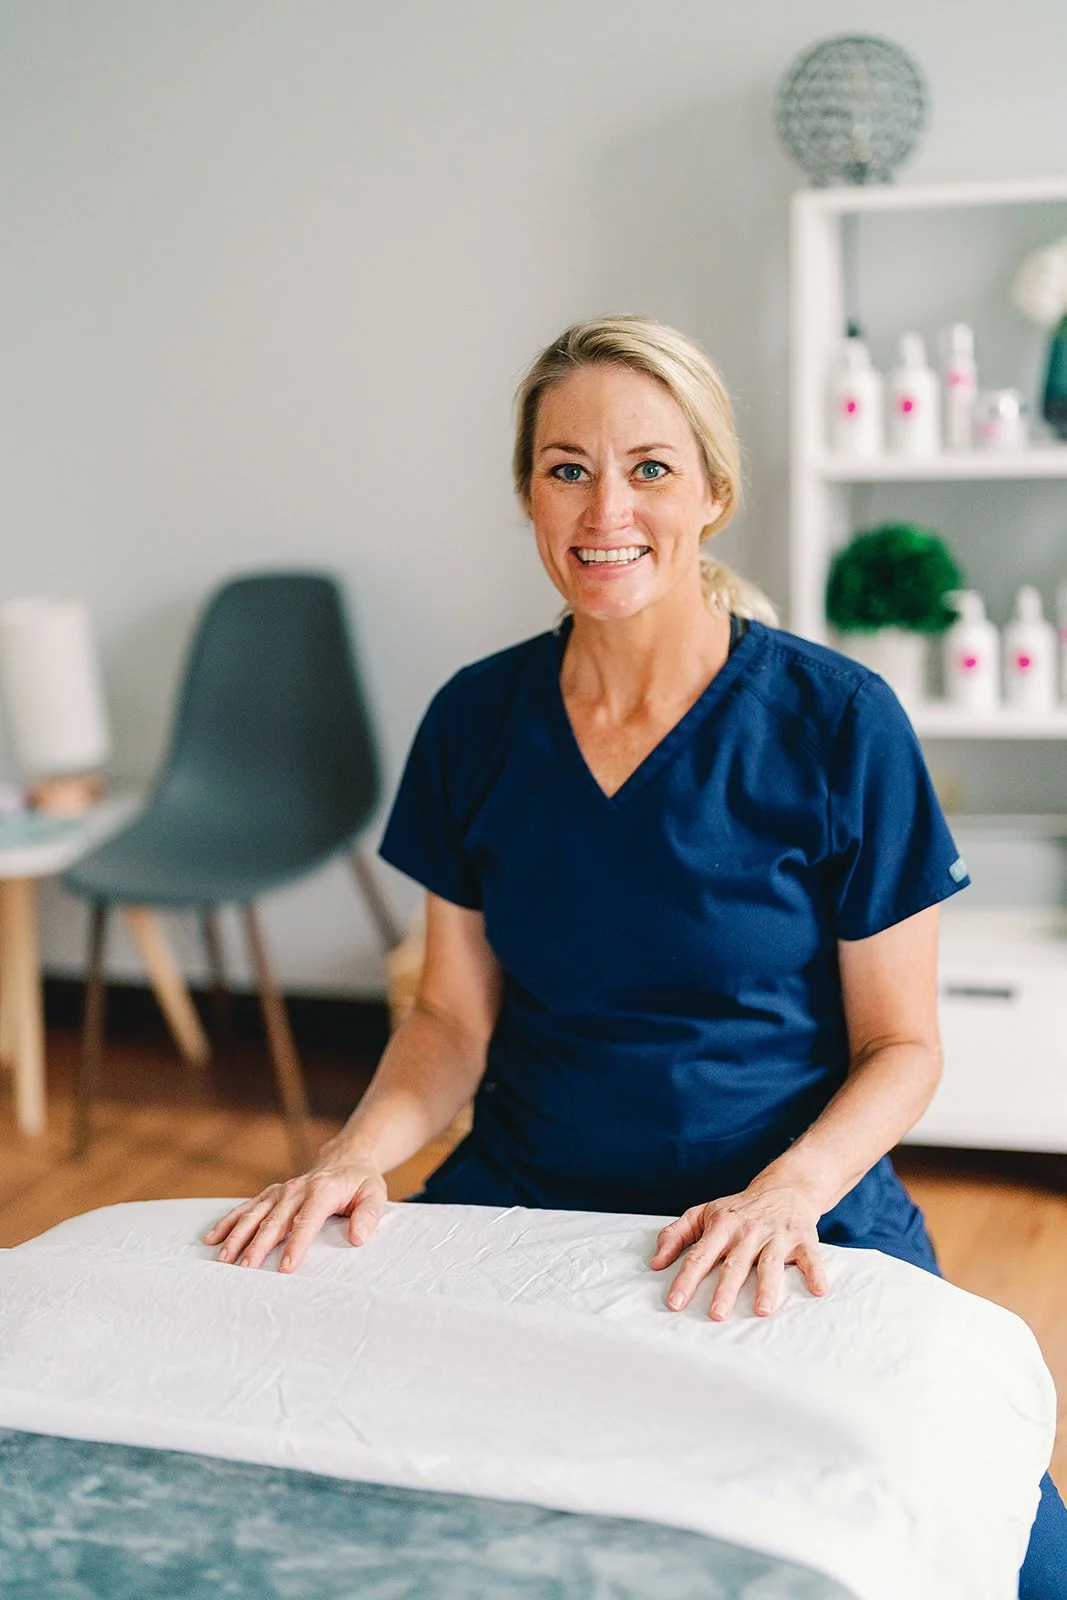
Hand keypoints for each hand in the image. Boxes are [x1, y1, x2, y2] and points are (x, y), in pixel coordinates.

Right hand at [202, 1144, 386, 1273]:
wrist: (346, 1158)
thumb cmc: (361, 1182)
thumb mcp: (375, 1194)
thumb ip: (368, 1216)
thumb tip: (357, 1237)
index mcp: (322, 1190)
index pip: (306, 1220)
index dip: (295, 1244)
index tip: (285, 1267)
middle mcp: (297, 1189)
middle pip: (274, 1220)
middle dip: (258, 1245)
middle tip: (245, 1269)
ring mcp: (281, 1191)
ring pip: (254, 1214)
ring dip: (237, 1235)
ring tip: (223, 1258)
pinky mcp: (271, 1194)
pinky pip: (246, 1208)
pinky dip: (228, 1222)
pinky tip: (212, 1238)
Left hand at [649, 1180, 827, 1320]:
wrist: (783, 1188)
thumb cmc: (738, 1209)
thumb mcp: (703, 1214)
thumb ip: (676, 1235)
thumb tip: (655, 1263)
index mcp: (721, 1226)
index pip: (700, 1255)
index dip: (686, 1279)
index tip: (675, 1303)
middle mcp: (748, 1231)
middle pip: (735, 1264)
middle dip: (725, 1290)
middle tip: (716, 1315)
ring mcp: (776, 1235)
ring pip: (770, 1264)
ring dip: (767, 1287)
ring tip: (761, 1310)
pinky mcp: (803, 1239)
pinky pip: (810, 1258)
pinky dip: (815, 1273)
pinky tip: (819, 1291)